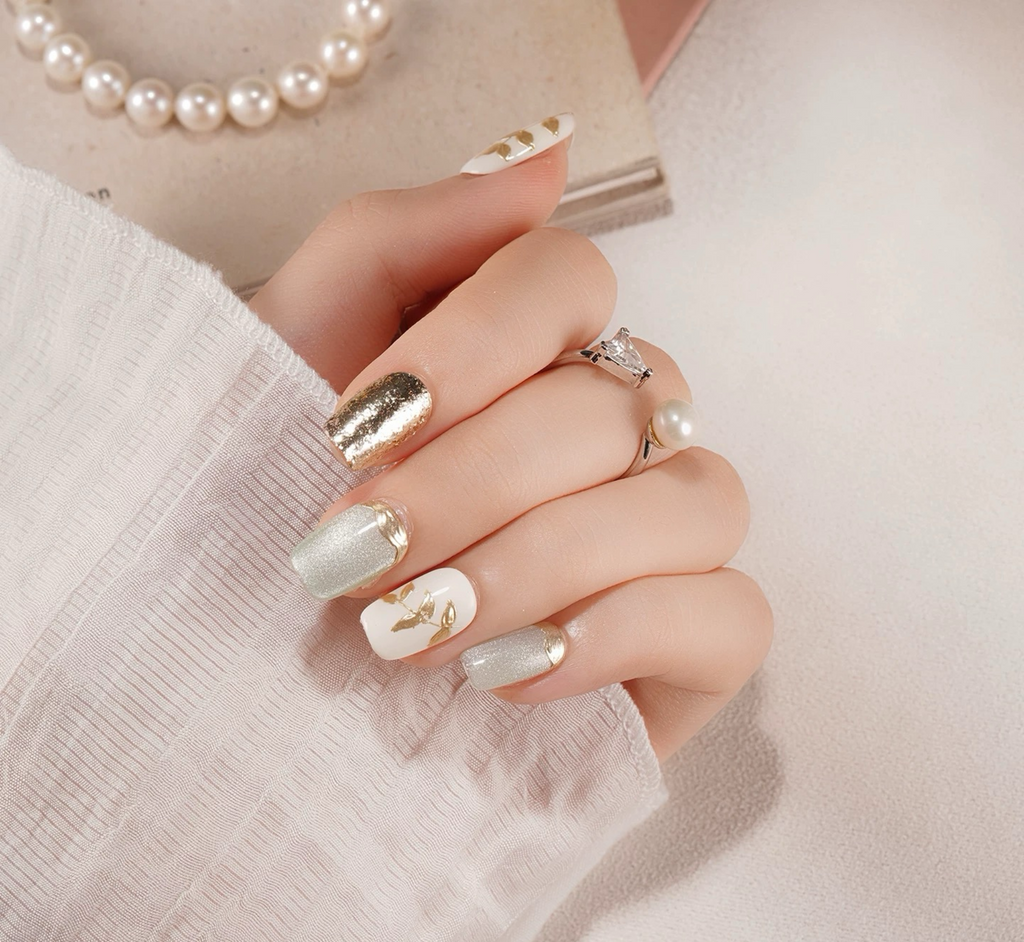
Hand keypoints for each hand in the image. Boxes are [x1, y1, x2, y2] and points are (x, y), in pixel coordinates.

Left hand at [250, 120, 771, 761]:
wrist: (281, 685)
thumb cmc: (288, 512)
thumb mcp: (297, 355)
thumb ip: (401, 236)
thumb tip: (551, 151)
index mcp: (539, 352)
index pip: (569, 279)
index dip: (468, 348)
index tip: (352, 431)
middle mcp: (626, 427)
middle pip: (607, 409)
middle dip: (467, 488)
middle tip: (352, 555)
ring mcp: (673, 533)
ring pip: (696, 499)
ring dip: (539, 563)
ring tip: (411, 630)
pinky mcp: (698, 642)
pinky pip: (733, 613)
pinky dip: (617, 636)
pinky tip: (506, 674)